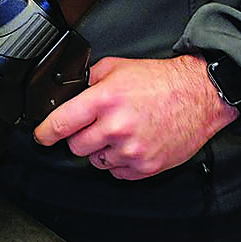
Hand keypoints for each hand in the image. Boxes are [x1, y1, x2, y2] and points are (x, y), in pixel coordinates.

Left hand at [32, 53, 238, 178]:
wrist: (199, 95)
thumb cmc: (161, 81)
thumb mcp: (117, 67)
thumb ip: (89, 80)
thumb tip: (69, 93)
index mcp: (105, 100)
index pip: (62, 123)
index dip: (45, 132)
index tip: (41, 136)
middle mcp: (116, 127)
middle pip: (76, 147)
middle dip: (80, 137)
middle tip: (95, 126)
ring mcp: (132, 149)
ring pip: (96, 161)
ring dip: (101, 150)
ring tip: (119, 132)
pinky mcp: (146, 166)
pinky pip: (118, 173)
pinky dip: (120, 162)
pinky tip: (131, 144)